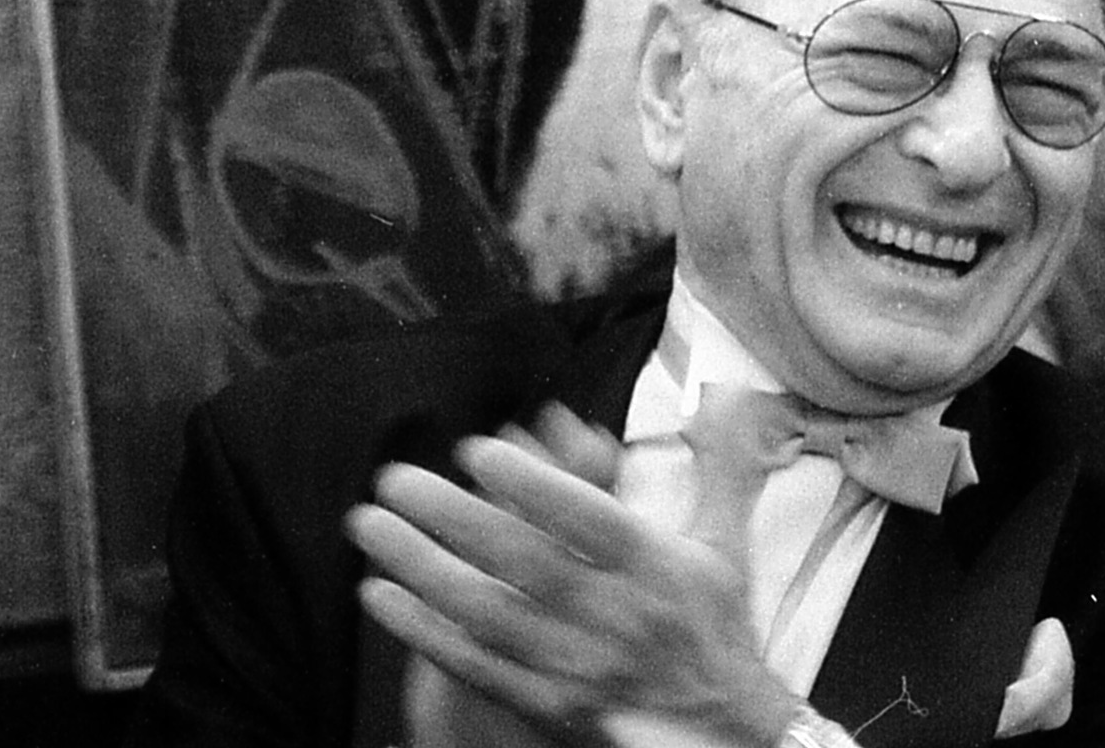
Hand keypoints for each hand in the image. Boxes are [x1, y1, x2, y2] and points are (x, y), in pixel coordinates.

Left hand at [349, 406, 797, 747]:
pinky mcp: (543, 703)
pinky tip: (383, 597)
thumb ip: (724, 462)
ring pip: (487, 613)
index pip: (588, 520)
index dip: (534, 486)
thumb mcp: (726, 543)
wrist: (724, 734)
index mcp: (652, 567)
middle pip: (522, 563)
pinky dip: (424, 633)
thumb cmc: (717, 631)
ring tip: (371, 529)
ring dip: (422, 568)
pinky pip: (475, 666)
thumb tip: (733, 391)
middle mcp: (609, 616)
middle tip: (396, 480)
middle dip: (453, 518)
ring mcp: (571, 665)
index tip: (481, 450)